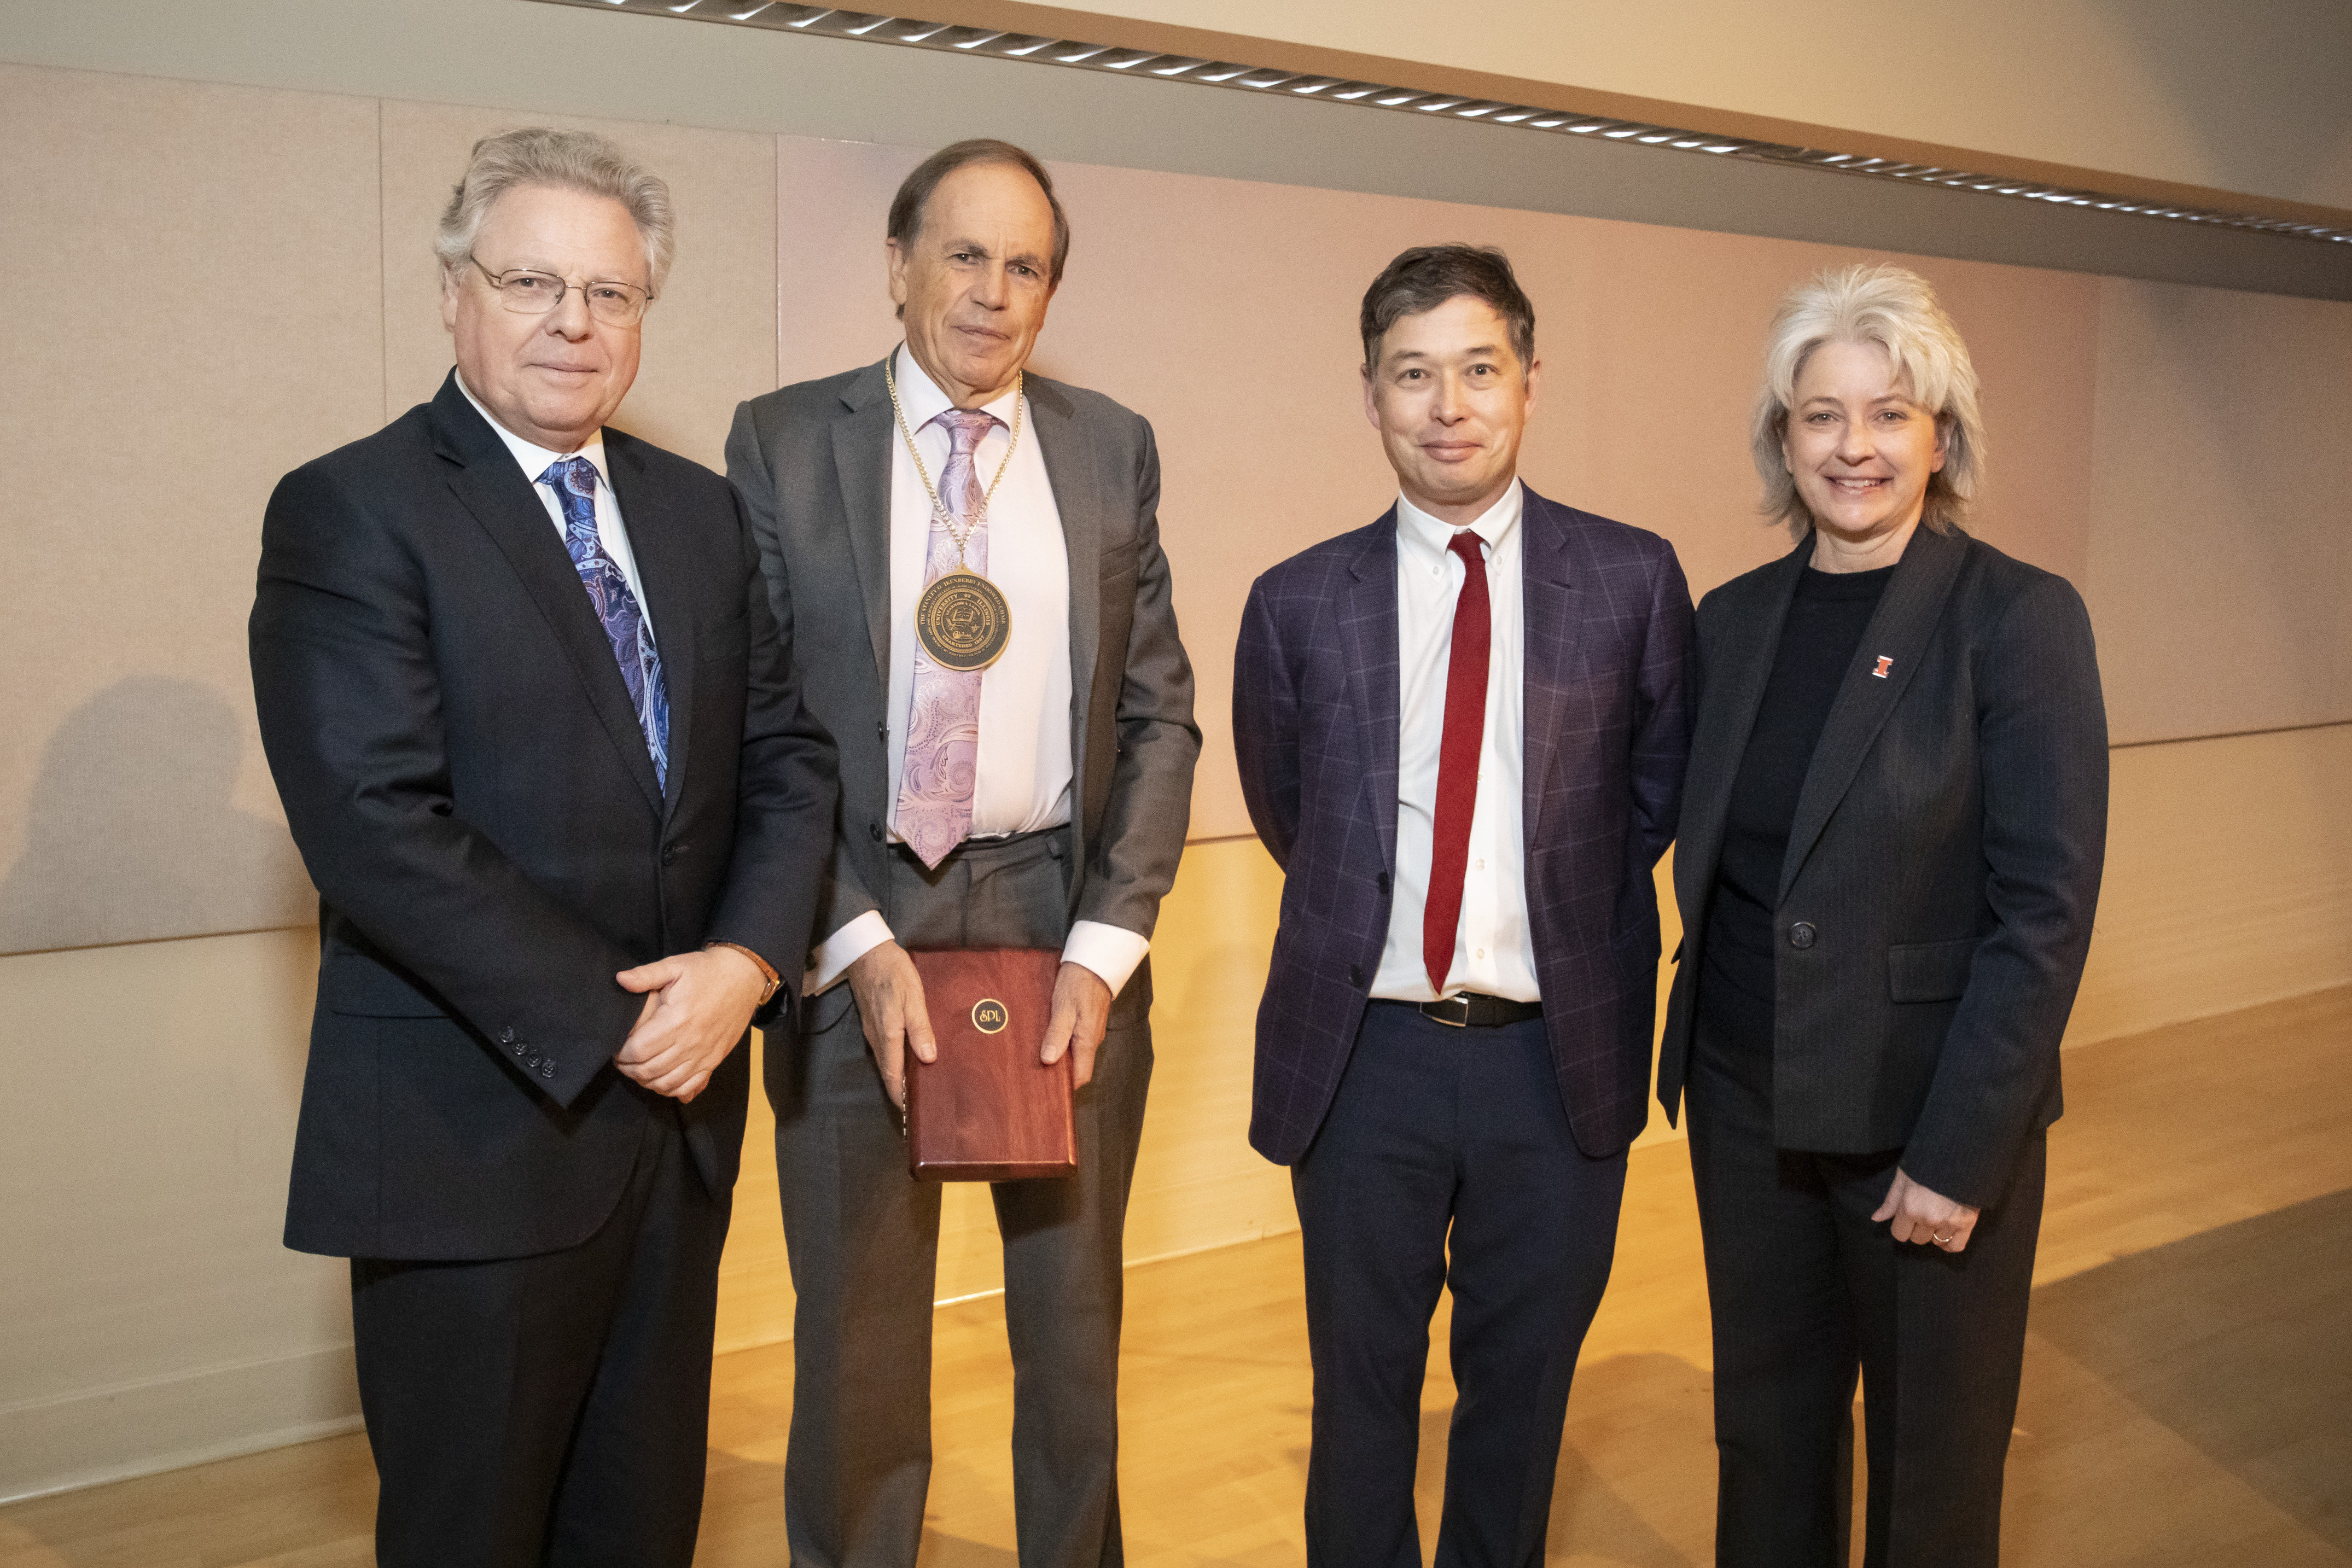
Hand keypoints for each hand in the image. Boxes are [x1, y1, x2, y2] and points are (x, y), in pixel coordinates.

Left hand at [613, 946, 766, 1102]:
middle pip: (650, 1070)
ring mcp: (704, 1054)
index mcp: (676, 1019)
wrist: (744, 977)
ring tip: (638, 1071)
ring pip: (668, 1083)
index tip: (616, 1049)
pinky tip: (662, 1081)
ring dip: (647, 1082)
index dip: (621, 1054)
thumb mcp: (674, 966)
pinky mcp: (715, 1060)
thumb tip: (620, 979)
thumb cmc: (706, 971)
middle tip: (622, 1062)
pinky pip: (691, 1086)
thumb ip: (645, 975)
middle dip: (629, 1070)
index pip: (639, 1050)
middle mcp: (690, 1041)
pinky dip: (673, 1090)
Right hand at [846, 940, 934, 1108]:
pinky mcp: (873, 1021)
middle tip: (919, 1104)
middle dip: (901, 1091)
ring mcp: (873, 1030)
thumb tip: (928, 1058)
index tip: (912, 1114)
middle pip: (888, 1073)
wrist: (867, 952)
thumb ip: (920, 1027)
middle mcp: (877, 1037)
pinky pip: (884, 1049)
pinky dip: (895, 1061)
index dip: (901, 1097)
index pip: (893, 1076)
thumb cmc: (893, 971)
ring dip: (898, 1076)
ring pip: (886, 1061)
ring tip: (916, 1086)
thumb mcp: (913, 996)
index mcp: (888, 1035)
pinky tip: (908, 1059)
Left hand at [1038, 961, 1112, 1088]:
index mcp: (1087, 1041)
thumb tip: (1049, 1061)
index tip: (1047, 1089)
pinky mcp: (1088, 1023)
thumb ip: (1057, 1034)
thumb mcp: (1063, 1007)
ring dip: (1060, 1058)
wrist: (1094, 962)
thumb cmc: (1078, 983)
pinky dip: (1063, 1045)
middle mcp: (1092, 1040)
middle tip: (1037, 1075)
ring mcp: (1091, 1032)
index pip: (1081, 1077)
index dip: (1066, 1087)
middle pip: (1078, 1068)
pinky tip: (1048, 1039)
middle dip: (1060, 1074)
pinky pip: (1076, 1042)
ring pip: (1076, 1055)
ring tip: (1038, 1057)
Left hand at [1873, 1167, 1980, 1252]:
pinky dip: (1950, 1243)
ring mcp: (1948, 1223)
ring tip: (1939, 1215)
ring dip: (1935, 1232)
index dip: (1902, 1226)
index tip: (1908, 1216)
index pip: (1899, 1234)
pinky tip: (1948, 1234)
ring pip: (1935, 1241)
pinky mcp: (1967, 1223)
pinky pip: (1955, 1246)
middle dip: (1918, 1228)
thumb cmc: (1926, 1164)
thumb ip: (1891, 1201)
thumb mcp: (1903, 1178)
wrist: (1959, 1155)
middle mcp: (1928, 1219)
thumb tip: (1876, 1218)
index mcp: (1909, 1208)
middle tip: (1925, 1211)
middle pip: (1917, 1239)